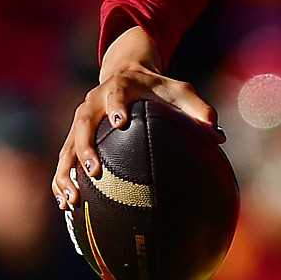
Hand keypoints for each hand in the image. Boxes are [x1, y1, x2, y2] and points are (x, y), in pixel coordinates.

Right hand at [52, 27, 216, 208]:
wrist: (125, 73)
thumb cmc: (158, 88)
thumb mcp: (181, 91)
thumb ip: (199, 109)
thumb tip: (219, 135)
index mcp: (120, 87)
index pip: (116, 93)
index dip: (116, 105)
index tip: (119, 122)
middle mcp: (94, 103)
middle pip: (82, 124)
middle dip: (86, 148)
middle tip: (94, 172)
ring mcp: (81, 121)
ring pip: (67, 147)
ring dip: (66, 173)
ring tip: (72, 200)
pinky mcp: (74, 137)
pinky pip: (64, 160)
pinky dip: (62, 181)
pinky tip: (66, 206)